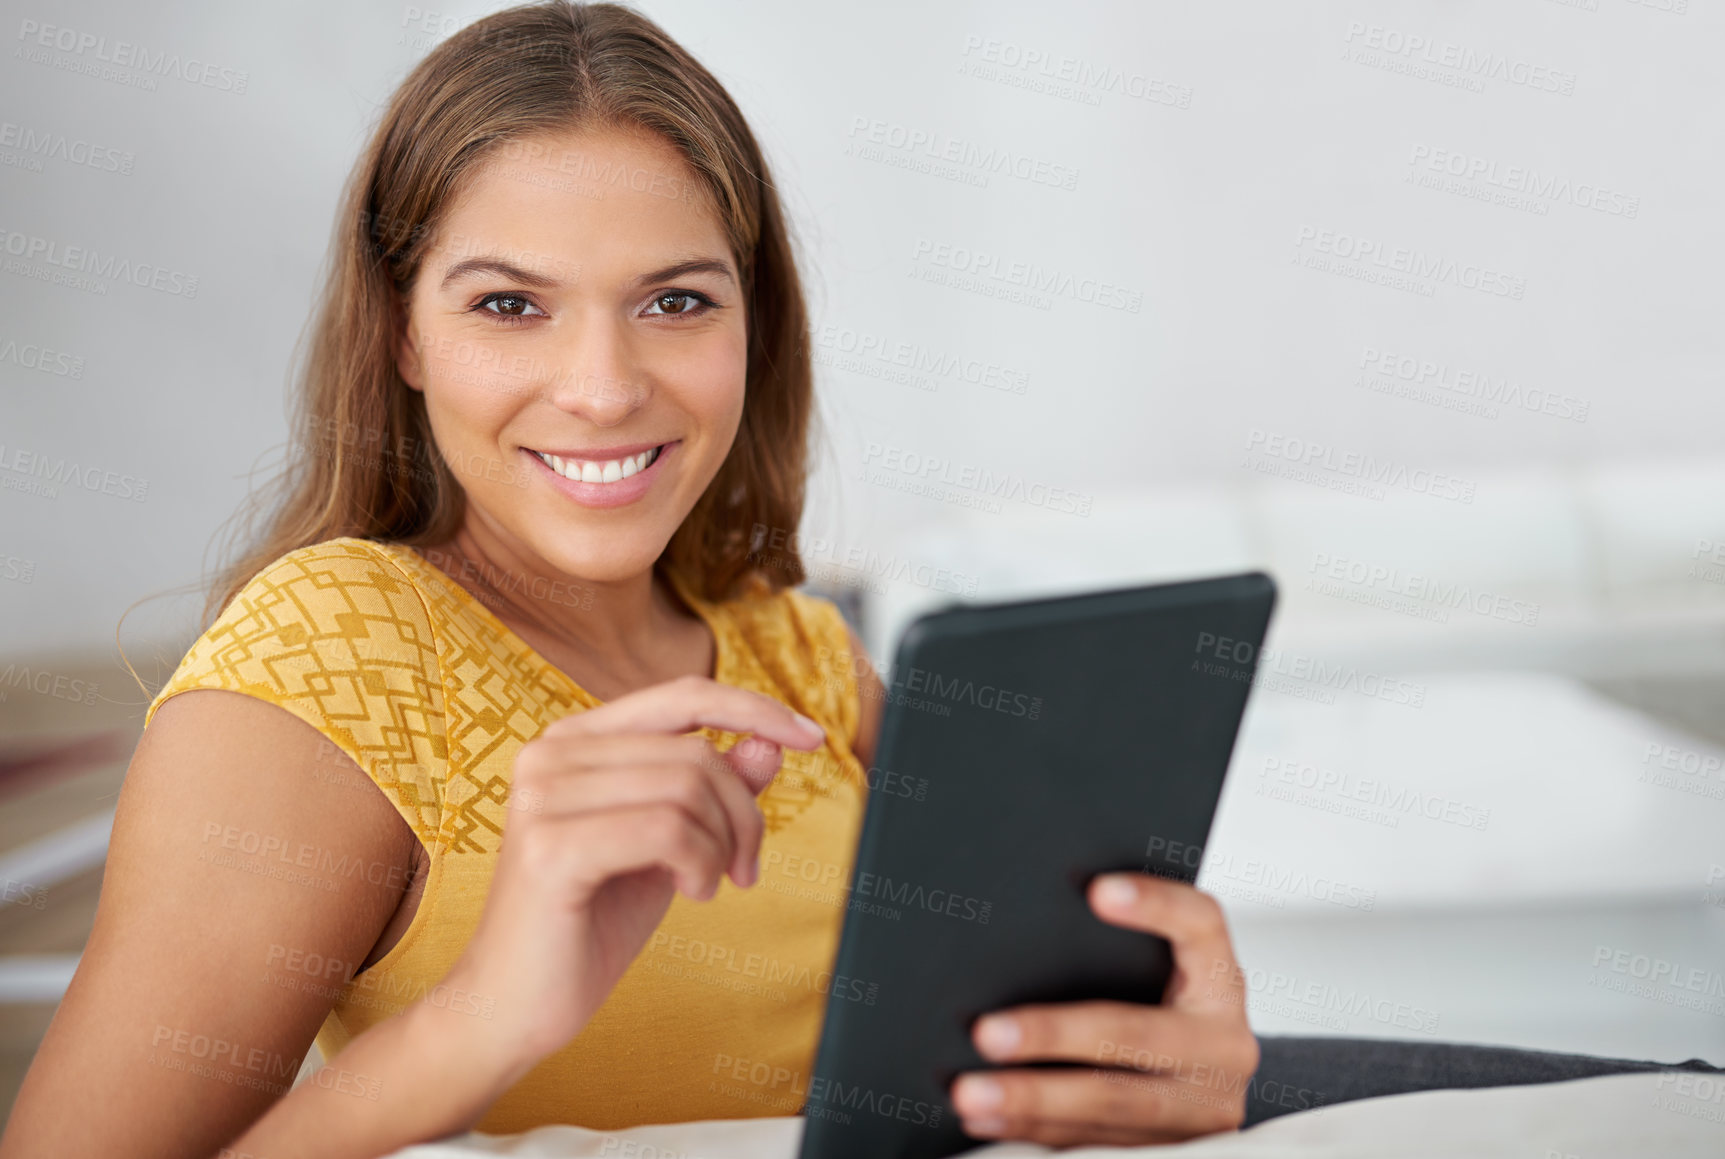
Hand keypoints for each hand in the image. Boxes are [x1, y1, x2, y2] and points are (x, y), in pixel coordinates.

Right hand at [441, 675, 826, 1080]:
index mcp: (575, 741)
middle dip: (744, 814)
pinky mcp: (552, 848)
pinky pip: (667, 830)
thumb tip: (769, 743)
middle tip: (744, 870)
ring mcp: (544, 797)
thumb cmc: (590, 923)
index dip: (753, 707)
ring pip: (687, 788)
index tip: (811, 736)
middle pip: (696, 751)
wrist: (513, 1005)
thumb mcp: (670, 846)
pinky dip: (699, 863)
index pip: (682, 695)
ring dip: (722, 846)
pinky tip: (691, 893)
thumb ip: (712, 791)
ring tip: (708, 885)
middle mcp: (551, 754)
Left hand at [949, 873, 1258, 1146]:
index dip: (1156, 903)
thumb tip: (1010, 937)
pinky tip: (989, 1120)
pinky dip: (1036, 1130)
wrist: (1204, 1090)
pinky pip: (1099, 1140)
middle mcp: (1223, 1045)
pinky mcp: (1175, 1150)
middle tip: (986, 1032)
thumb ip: (1112, 951)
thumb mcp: (1161, 975)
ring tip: (969, 1092)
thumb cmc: (1161, 1010)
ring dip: (1032, 1099)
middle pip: (1135, 1032)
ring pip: (1113, 1103)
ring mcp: (1205, 1107)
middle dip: (1053, 1034)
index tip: (1097, 889)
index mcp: (1220, 981)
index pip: (1200, 924)